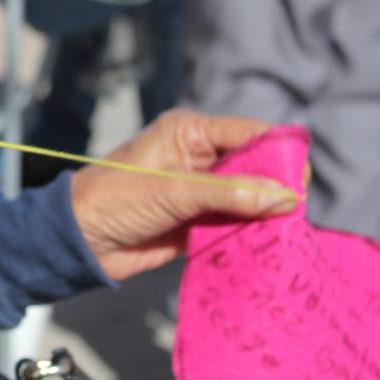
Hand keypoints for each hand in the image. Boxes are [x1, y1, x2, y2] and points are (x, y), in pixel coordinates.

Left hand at [70, 109, 296, 281]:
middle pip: (256, 166)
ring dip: (265, 215)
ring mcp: (200, 190)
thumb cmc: (114, 201)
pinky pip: (235, 224)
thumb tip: (286, 197)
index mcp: (189, 133)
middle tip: (293, 213)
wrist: (78, 241)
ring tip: (285, 233)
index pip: (249, 132)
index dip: (278, 152)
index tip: (301, 181)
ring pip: (250, 197)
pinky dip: (250, 234)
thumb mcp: (173, 193)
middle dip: (276, 187)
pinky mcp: (198, 221)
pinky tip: (267, 247)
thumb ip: (229, 194)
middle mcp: (199, 157)